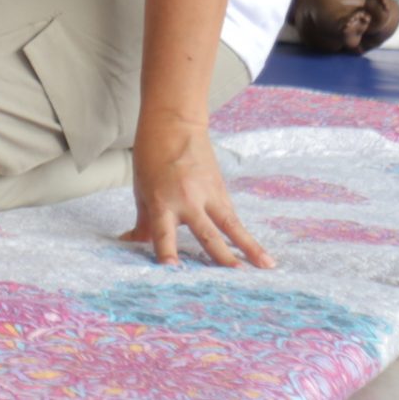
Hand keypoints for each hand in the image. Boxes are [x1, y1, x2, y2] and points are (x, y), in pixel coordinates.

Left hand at [119, 117, 273, 268]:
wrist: (174, 124)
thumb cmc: (151, 157)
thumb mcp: (141, 189)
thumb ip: (143, 221)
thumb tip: (132, 243)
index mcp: (161, 200)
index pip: (162, 232)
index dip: (166, 250)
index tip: (172, 269)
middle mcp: (187, 200)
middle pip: (206, 232)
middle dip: (220, 255)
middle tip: (234, 275)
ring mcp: (207, 195)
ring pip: (231, 225)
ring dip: (249, 247)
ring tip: (266, 265)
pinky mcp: (220, 190)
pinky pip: (232, 217)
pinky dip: (244, 235)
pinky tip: (259, 253)